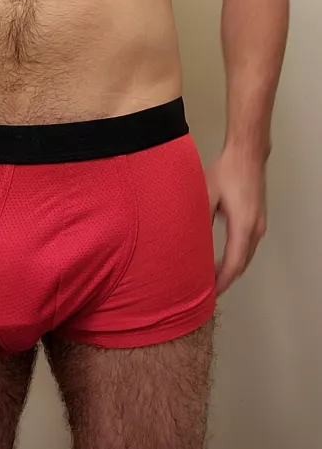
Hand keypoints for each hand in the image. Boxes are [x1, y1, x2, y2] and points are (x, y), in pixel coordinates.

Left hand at [206, 147, 266, 294]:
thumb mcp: (206, 196)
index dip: (222, 282)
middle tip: (208, 291)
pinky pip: (248, 246)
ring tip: (212, 279)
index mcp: (243, 225)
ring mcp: (259, 225)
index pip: (233, 264)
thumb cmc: (227, 171)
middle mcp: (255, 229)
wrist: (247, 154)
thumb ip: (199, 220)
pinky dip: (236, 257)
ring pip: (246, 256)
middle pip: (242, 264)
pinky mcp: (258, 219)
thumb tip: (188, 241)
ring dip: (231, 269)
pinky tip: (222, 259)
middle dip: (226, 280)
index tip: (211, 293)